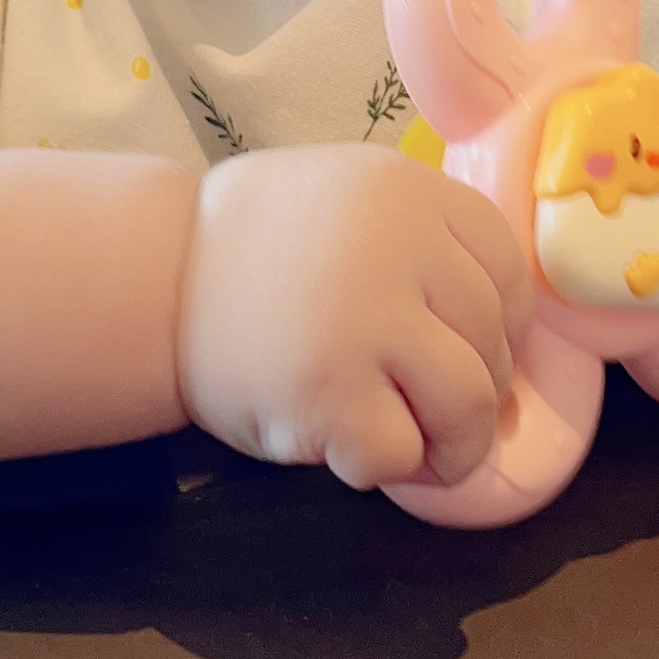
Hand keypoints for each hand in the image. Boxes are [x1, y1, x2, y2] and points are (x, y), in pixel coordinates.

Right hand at [177, 144, 532, 492]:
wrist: (150, 281)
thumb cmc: (252, 253)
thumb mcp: (349, 201)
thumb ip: (423, 241)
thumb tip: (507, 335)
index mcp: (409, 192)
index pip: (508, 271)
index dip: (504, 327)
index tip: (471, 353)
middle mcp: (398, 246)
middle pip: (493, 345)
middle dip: (475, 395)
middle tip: (428, 410)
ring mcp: (365, 319)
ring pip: (467, 405)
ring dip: (450, 446)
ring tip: (411, 448)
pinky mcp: (328, 392)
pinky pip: (400, 453)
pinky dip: (383, 466)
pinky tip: (344, 446)